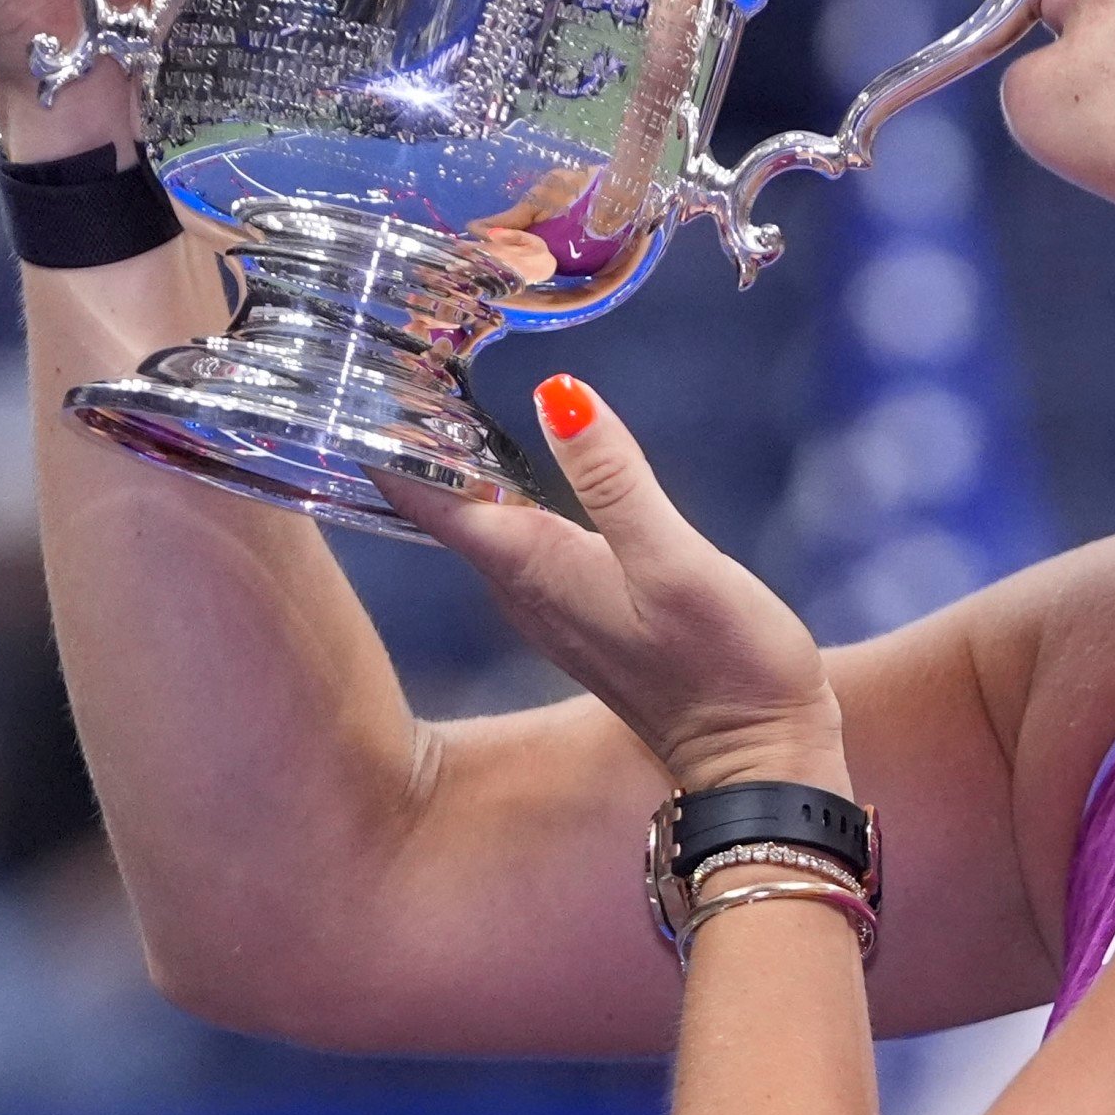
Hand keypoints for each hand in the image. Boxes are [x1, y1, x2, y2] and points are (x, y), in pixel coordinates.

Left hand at [394, 377, 847, 794]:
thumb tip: (558, 394)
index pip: (428, 497)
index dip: (387, 437)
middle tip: (398, 356)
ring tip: (440, 391)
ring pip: (481, 521)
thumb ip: (615, 480)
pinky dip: (505, 494)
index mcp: (531, 567)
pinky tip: (517, 462)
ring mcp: (550, 605)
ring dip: (460, 464)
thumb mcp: (674, 561)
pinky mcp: (582, 613)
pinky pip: (519, 539)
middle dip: (418, 437)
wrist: (755, 759)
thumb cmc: (722, 662)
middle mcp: (523, 589)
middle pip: (443, 504)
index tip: (359, 375)